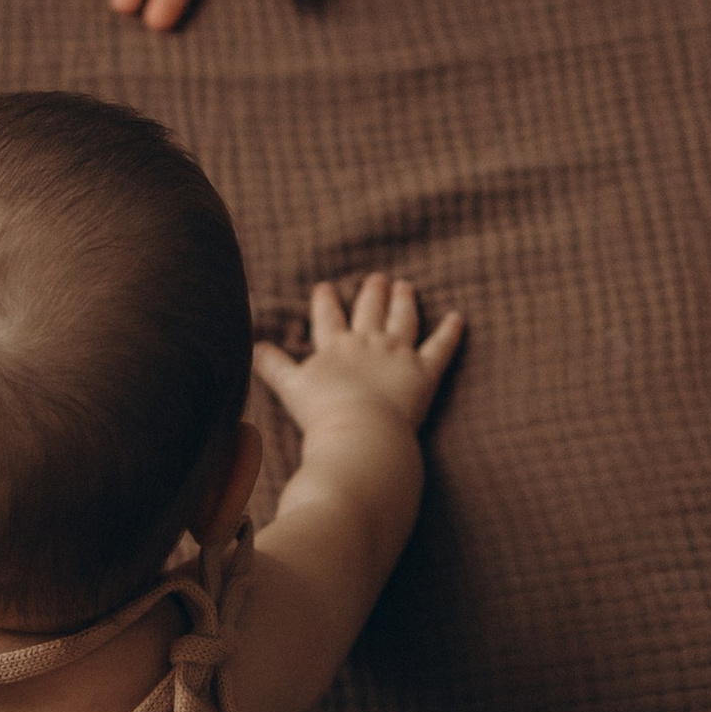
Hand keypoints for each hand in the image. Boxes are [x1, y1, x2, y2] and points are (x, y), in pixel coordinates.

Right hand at [252, 273, 463, 442]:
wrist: (360, 433)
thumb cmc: (322, 416)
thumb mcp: (291, 388)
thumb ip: (273, 366)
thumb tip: (252, 347)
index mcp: (336, 346)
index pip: (329, 317)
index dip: (326, 301)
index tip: (325, 286)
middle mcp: (368, 342)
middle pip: (370, 311)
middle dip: (372, 293)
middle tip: (376, 278)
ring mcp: (398, 355)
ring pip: (403, 320)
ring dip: (404, 302)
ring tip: (405, 287)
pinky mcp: (424, 372)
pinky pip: (441, 347)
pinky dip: (450, 332)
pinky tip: (458, 318)